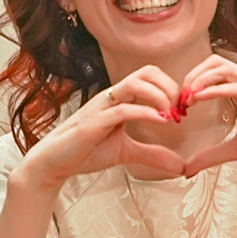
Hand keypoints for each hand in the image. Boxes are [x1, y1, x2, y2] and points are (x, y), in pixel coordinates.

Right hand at [13, 66, 185, 191]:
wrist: (55, 163)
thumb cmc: (86, 152)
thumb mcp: (126, 152)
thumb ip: (152, 154)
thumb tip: (180, 166)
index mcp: (119, 98)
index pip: (149, 76)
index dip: (170, 87)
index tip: (182, 109)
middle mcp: (112, 96)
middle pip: (146, 72)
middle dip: (169, 86)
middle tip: (179, 108)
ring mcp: (102, 106)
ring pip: (135, 83)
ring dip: (159, 95)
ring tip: (170, 114)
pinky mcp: (94, 122)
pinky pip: (123, 109)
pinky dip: (145, 112)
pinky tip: (160, 121)